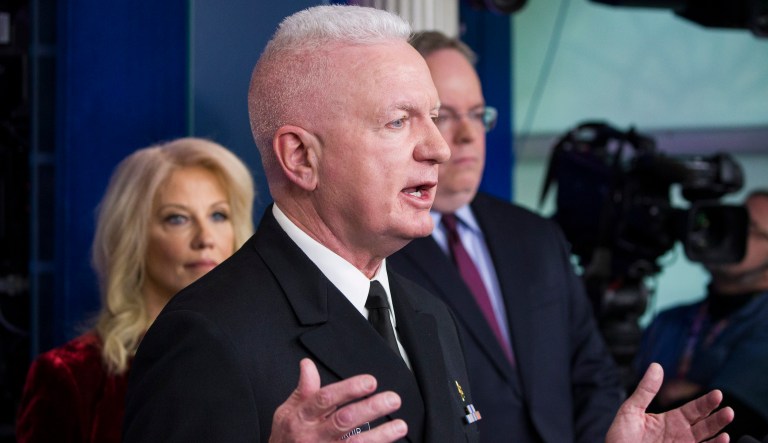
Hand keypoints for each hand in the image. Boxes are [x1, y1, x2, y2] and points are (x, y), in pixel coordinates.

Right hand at [269, 358, 407, 442]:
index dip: (349, 389)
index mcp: (302, 417)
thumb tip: (307, 365)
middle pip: (344, 420)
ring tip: (400, 426)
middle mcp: (313, 436)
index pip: (326, 399)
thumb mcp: (286, 412)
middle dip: (370, 409)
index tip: (370, 381)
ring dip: (380, 436)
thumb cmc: (285, 439)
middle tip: (392, 399)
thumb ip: (303, 390)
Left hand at [606, 363, 733, 442]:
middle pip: (704, 424)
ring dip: (718, 431)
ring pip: (706, 439)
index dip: (706, 402)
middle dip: (717, 417)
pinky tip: (721, 440)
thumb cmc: (620, 438)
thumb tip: (656, 366)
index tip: (718, 394)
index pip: (693, 409)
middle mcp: (679, 434)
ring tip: (727, 422)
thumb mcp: (631, 410)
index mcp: (669, 421)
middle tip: (728, 410)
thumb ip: (645, 390)